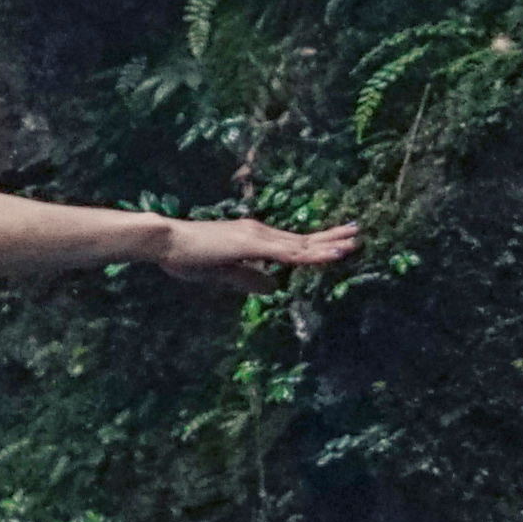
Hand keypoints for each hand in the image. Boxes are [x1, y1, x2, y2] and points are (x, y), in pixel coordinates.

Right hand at [151, 214, 356, 283]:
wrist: (166, 241)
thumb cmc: (186, 256)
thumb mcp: (222, 273)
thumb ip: (248, 279)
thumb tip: (273, 288)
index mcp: (252, 239)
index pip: (291, 244)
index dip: (315, 244)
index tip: (337, 242)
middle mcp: (259, 233)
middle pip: (302, 239)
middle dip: (330, 238)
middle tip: (357, 234)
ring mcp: (257, 237)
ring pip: (301, 244)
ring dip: (328, 245)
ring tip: (353, 243)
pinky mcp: (252, 244)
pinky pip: (290, 252)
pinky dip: (313, 253)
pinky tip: (331, 254)